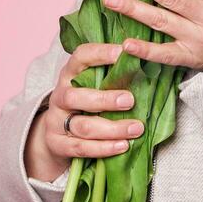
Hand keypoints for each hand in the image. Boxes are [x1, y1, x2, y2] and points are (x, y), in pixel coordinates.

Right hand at [25, 42, 144, 181]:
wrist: (56, 136)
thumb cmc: (85, 104)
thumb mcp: (93, 86)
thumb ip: (112, 77)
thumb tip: (146, 63)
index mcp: (70, 75)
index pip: (80, 57)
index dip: (100, 53)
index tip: (123, 52)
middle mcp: (60, 96)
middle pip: (76, 96)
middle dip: (105, 99)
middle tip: (131, 100)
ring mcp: (56, 121)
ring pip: (83, 125)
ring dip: (112, 128)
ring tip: (136, 128)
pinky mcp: (57, 144)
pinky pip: (81, 148)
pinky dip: (104, 148)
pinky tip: (123, 146)